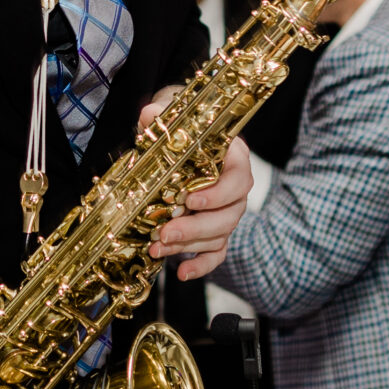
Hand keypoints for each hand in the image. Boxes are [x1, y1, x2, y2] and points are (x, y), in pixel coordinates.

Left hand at [140, 89, 252, 281]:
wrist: (177, 144)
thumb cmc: (179, 131)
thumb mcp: (169, 117)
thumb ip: (161, 116)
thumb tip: (150, 117)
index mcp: (232, 158)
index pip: (239, 178)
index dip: (218, 193)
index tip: (190, 199)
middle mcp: (235, 189)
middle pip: (229, 214)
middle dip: (196, 227)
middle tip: (165, 233)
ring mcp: (227, 213)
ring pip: (220, 235)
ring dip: (189, 245)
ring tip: (158, 248)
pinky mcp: (216, 232)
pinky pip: (217, 254)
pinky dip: (201, 266)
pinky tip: (181, 273)